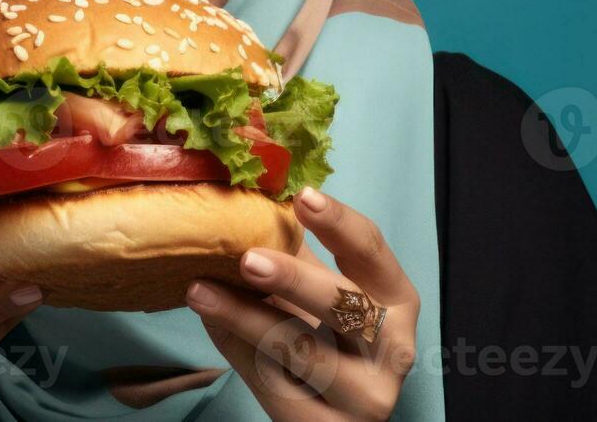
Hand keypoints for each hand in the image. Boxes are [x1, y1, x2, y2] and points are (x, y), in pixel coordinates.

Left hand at [185, 186, 419, 419]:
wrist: (331, 418)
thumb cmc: (324, 338)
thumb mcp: (318, 293)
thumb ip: (294, 252)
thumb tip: (242, 201)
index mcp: (396, 301)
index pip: (373, 252)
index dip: (339, 223)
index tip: (301, 197)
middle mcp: (394, 350)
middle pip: (344, 306)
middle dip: (295, 279)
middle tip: (247, 259)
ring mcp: (367, 397)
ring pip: (304, 351)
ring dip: (246, 317)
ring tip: (200, 291)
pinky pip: (277, 387)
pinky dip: (239, 351)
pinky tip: (211, 324)